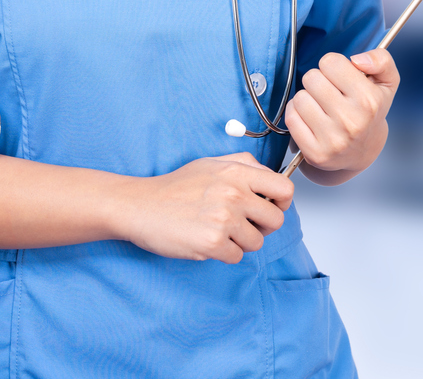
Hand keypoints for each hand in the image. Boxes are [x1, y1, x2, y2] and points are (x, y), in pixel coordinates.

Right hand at [118, 153, 293, 263]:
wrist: (137, 206)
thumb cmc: (172, 187)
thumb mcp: (208, 164)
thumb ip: (242, 164)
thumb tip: (269, 176)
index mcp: (236, 172)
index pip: (285, 189)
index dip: (281, 202)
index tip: (269, 206)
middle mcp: (233, 194)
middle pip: (276, 220)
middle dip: (261, 226)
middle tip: (240, 225)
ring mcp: (224, 219)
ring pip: (257, 242)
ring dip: (241, 242)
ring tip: (217, 232)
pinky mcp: (212, 243)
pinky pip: (237, 257)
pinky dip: (223, 254)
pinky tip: (205, 241)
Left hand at [285, 49, 397, 172]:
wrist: (362, 152)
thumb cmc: (370, 112)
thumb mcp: (386, 83)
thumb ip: (381, 60)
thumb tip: (357, 60)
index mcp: (370, 100)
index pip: (330, 62)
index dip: (333, 66)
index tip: (339, 77)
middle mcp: (352, 120)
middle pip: (311, 78)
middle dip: (318, 81)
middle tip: (329, 93)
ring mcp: (333, 138)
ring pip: (299, 97)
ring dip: (307, 98)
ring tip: (321, 107)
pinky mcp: (315, 152)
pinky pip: (291, 117)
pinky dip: (297, 114)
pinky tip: (311, 119)